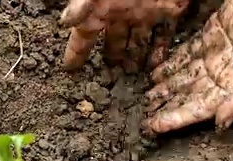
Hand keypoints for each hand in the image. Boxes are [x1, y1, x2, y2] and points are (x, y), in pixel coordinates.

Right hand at [60, 0, 188, 70]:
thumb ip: (83, 4)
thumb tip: (64, 22)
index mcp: (100, 7)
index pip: (82, 36)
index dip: (75, 52)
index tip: (68, 69)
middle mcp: (119, 12)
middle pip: (111, 42)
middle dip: (109, 59)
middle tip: (105, 80)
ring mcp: (144, 12)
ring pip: (138, 42)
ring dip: (135, 59)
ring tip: (133, 78)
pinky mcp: (169, 9)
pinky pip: (165, 35)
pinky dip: (162, 50)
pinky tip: (159, 66)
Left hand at [144, 0, 232, 133]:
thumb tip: (221, 124)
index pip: (198, 109)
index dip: (175, 118)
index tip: (153, 126)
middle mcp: (223, 75)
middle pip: (187, 95)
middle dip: (165, 104)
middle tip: (142, 112)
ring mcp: (215, 56)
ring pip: (183, 75)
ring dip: (164, 85)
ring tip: (145, 95)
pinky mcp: (210, 36)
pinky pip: (185, 54)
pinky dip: (169, 63)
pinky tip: (154, 71)